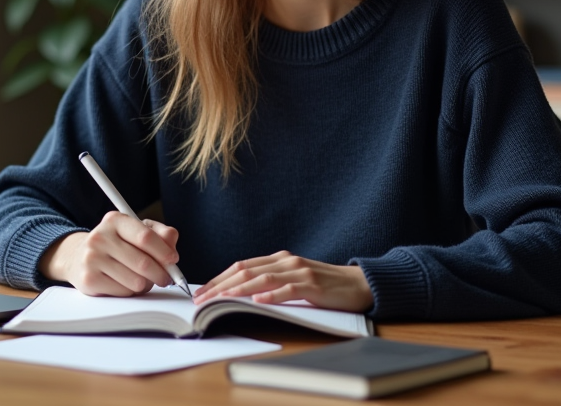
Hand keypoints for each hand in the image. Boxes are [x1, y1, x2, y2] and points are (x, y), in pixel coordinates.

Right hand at [39, 212, 180, 296]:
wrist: (79, 257)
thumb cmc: (116, 244)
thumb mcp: (136, 231)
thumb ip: (159, 234)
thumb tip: (172, 244)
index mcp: (115, 220)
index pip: (145, 237)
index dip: (164, 251)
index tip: (173, 260)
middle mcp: (100, 237)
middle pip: (143, 263)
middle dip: (161, 273)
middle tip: (166, 278)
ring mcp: (92, 259)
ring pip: (135, 281)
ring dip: (146, 284)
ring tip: (141, 279)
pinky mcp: (88, 280)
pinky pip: (124, 292)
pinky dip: (131, 292)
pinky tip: (126, 284)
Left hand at [193, 251, 373, 312]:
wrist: (359, 284)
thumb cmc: (325, 285)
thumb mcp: (294, 280)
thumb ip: (272, 283)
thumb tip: (241, 295)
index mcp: (279, 259)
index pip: (241, 266)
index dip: (219, 278)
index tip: (201, 291)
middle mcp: (287, 261)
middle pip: (246, 271)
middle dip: (220, 285)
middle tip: (201, 299)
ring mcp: (300, 272)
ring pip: (262, 279)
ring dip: (238, 290)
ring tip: (220, 300)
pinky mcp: (313, 285)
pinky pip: (288, 290)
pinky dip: (271, 295)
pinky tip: (257, 301)